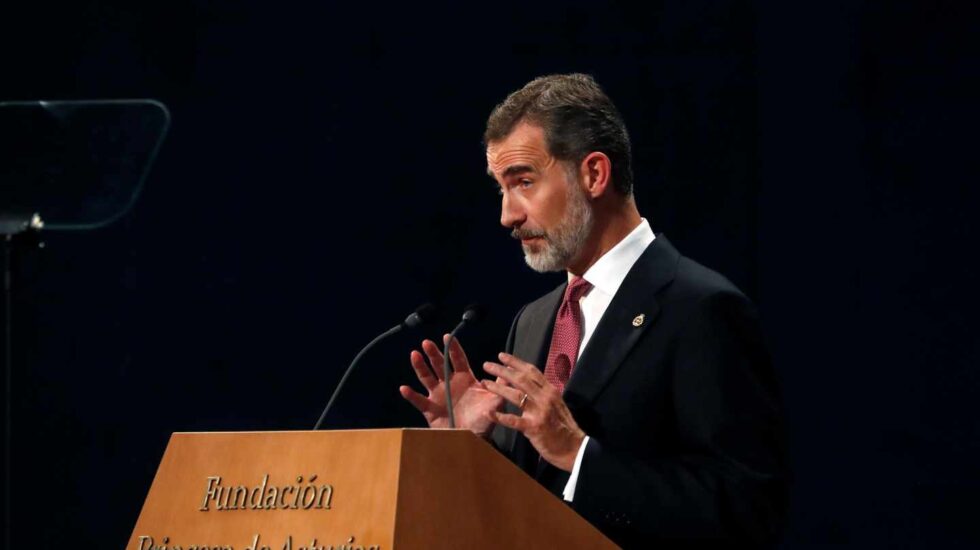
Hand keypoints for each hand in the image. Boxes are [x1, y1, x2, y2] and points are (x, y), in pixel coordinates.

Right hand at [399, 335, 504, 436]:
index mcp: (465, 379)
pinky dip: (411, 395)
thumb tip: (507, 373)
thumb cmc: (484, 420)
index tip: (447, 336)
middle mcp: (450, 384)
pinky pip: (419, 401)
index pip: (458, 360)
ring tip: (415, 355)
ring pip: (427, 378)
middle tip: (427, 342)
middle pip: (440, 365)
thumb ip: (499, 388)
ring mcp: (438, 396)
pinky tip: (404, 388)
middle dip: (434, 353)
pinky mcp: (430, 409)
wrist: (473, 440)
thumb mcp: (495, 403)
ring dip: (420, 367)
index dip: (452, 349)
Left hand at [481, 352, 585, 471]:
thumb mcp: (556, 404)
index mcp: (550, 391)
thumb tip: (529, 383)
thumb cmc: (564, 427)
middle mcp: (545, 398)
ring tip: (485, 382)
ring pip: (516, 395)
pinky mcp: (534, 427)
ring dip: (498, 388)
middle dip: (502, 370)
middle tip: (487, 365)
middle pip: (521, 379)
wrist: (574, 448)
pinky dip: (500, 417)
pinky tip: (489, 413)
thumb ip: (543, 393)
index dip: (516, 362)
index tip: (502, 356)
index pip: (531, 371)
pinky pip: (514, 420)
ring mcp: (540, 412)